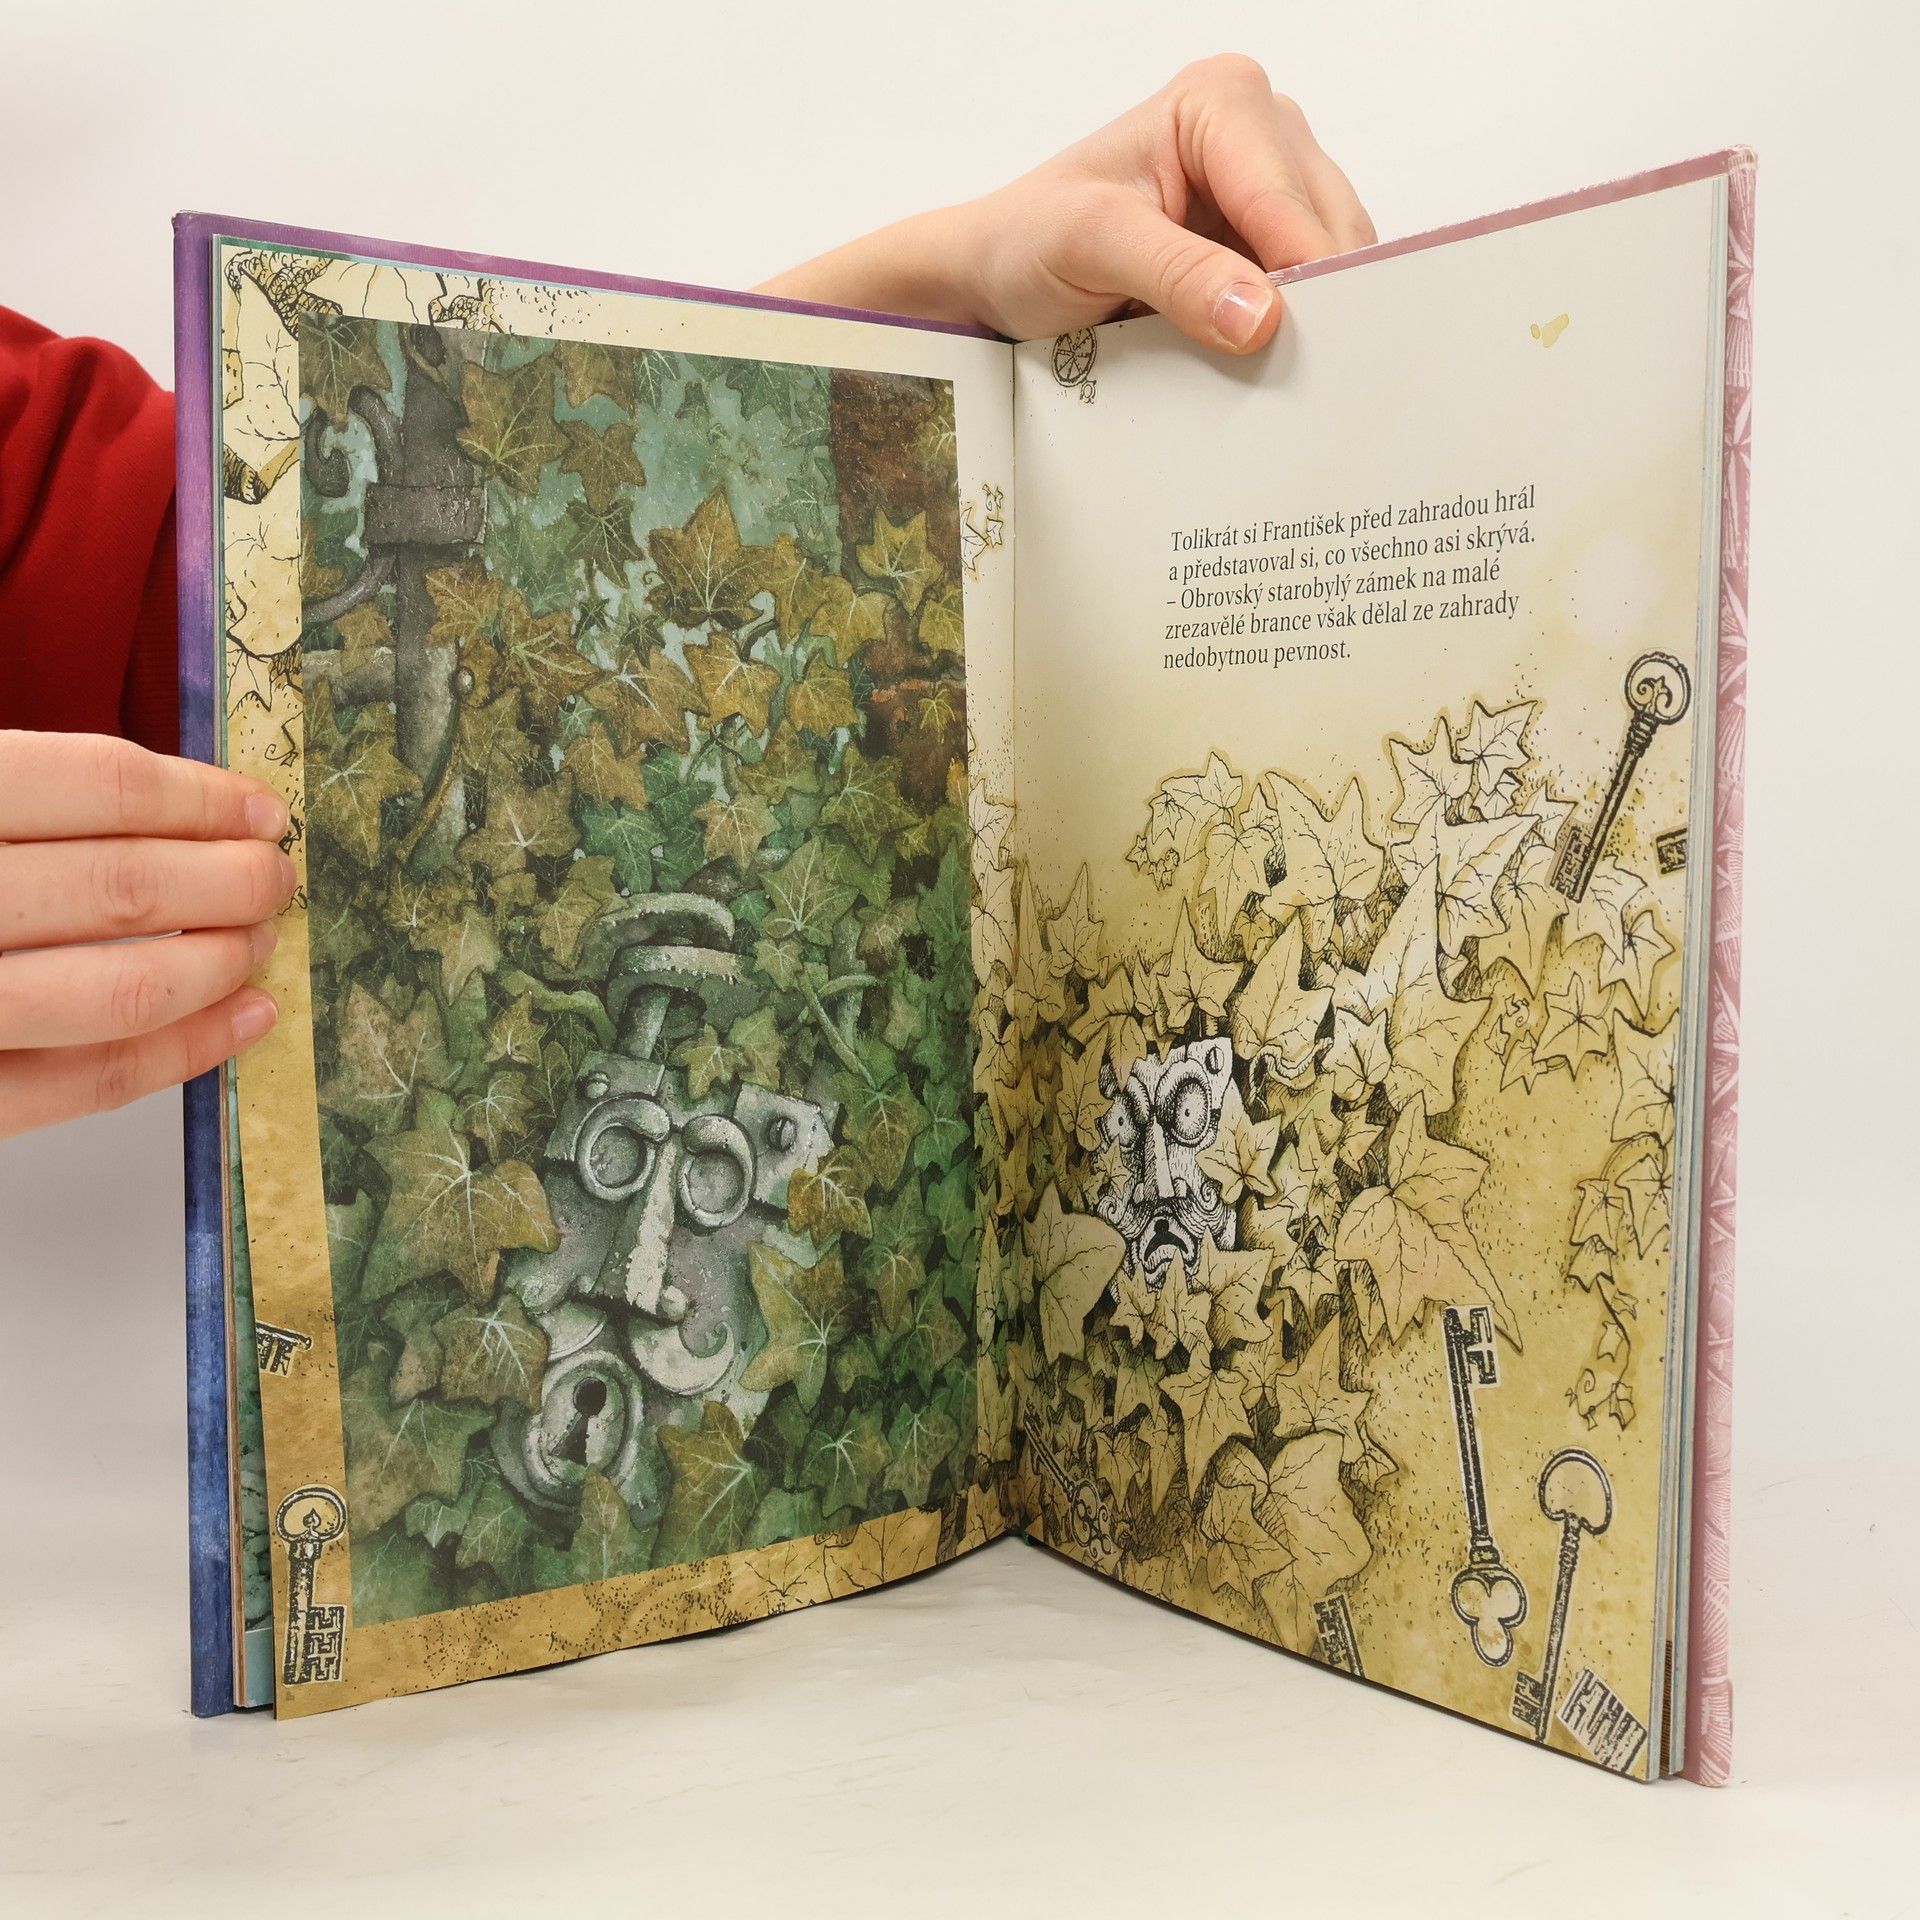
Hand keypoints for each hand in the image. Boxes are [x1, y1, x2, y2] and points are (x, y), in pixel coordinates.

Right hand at [0, 731, 294, 1139]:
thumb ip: (15, 788)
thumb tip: (162, 796)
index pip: (94, 785)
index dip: (200, 797)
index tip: (260, 808)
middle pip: (124, 887)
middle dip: (230, 881)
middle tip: (276, 876)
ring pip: (116, 989)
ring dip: (217, 962)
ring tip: (259, 938)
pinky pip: (81, 1083)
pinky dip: (182, 1053)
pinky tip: (241, 1021)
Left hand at [758, 55, 1373, 352]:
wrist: (999, 275)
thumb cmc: (1030, 240)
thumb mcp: (1093, 246)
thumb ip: (1178, 274)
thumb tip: (1260, 316)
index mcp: (1222, 102)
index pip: (1288, 199)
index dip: (1302, 275)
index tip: (1302, 346)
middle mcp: (1259, 133)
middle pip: (1327, 229)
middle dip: (1315, 302)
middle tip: (1298, 377)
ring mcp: (1268, 191)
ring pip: (1331, 266)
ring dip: (1310, 324)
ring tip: (1281, 377)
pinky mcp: (1264, 248)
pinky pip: (1309, 294)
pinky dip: (1295, 334)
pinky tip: (1269, 364)